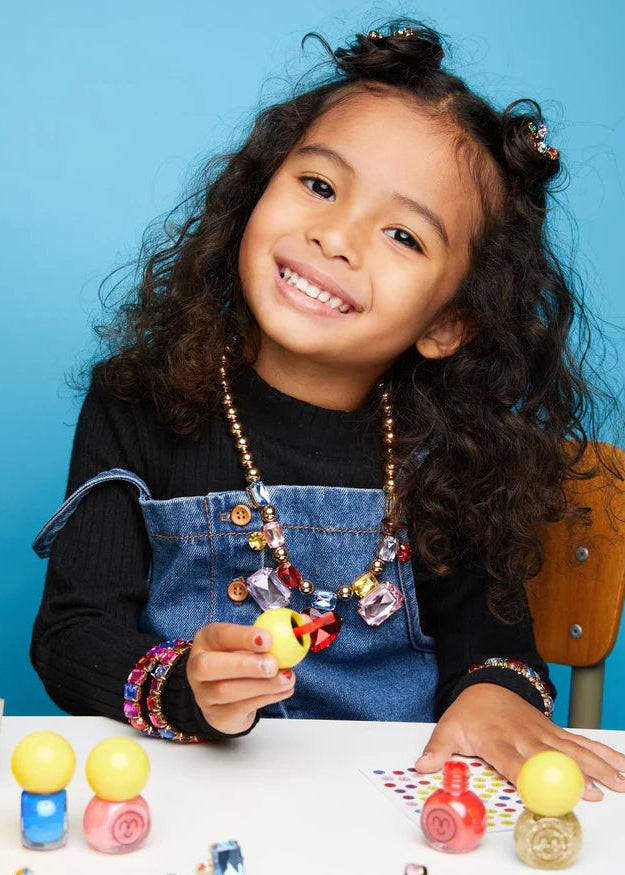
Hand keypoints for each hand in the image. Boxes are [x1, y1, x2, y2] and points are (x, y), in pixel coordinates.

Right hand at [186, 622, 294, 733]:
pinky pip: (240, 708)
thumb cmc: (239, 660)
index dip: (242, 637)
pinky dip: (266, 698)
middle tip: (273, 665)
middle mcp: (197, 666)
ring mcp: (204, 694)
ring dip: (262, 685)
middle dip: (244, 665)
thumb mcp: (247, 644)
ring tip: (287, 678)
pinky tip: (284, 690)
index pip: (219, 635)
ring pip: (227, 691)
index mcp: (206, 640)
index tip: (268, 638)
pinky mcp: (217, 715)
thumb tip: (301, 624)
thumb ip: (269, 635)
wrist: (224, 696)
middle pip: (210, 667)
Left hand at [414, 683, 624, 800]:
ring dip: (600, 766)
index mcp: (498, 740)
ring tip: (621, 783)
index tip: (543, 796)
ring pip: (575, 750)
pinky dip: (603, 754)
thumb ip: (437, 751)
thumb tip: (422, 767)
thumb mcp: (448, 728)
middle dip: (576, 776)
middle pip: (553, 759)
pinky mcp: (556, 732)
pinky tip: (622, 768)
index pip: (514, 764)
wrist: (488, 683)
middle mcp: (525, 737)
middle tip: (598, 792)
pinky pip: (582, 743)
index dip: (529, 780)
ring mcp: (544, 734)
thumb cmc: (470, 711)